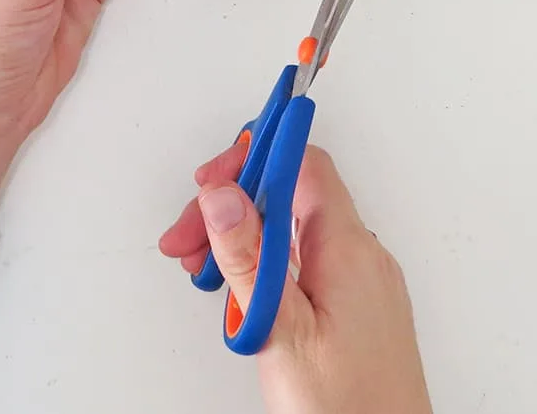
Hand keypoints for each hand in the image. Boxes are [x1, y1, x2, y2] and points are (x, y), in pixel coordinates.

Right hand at [160, 146, 432, 413]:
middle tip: (188, 238)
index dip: (256, 158)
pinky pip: (304, 260)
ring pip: (292, 230)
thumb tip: (223, 195)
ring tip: (203, 269)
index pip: (304, 165)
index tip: (214, 175)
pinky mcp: (353, 303)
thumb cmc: (347, 410)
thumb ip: (249, 258)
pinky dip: (265, 264)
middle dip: (232, 208)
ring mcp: (359, 279)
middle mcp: (360, 254)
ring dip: (242, 239)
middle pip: (288, 197)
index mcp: (348, 249)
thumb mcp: (281, 331)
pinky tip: (238, 289)